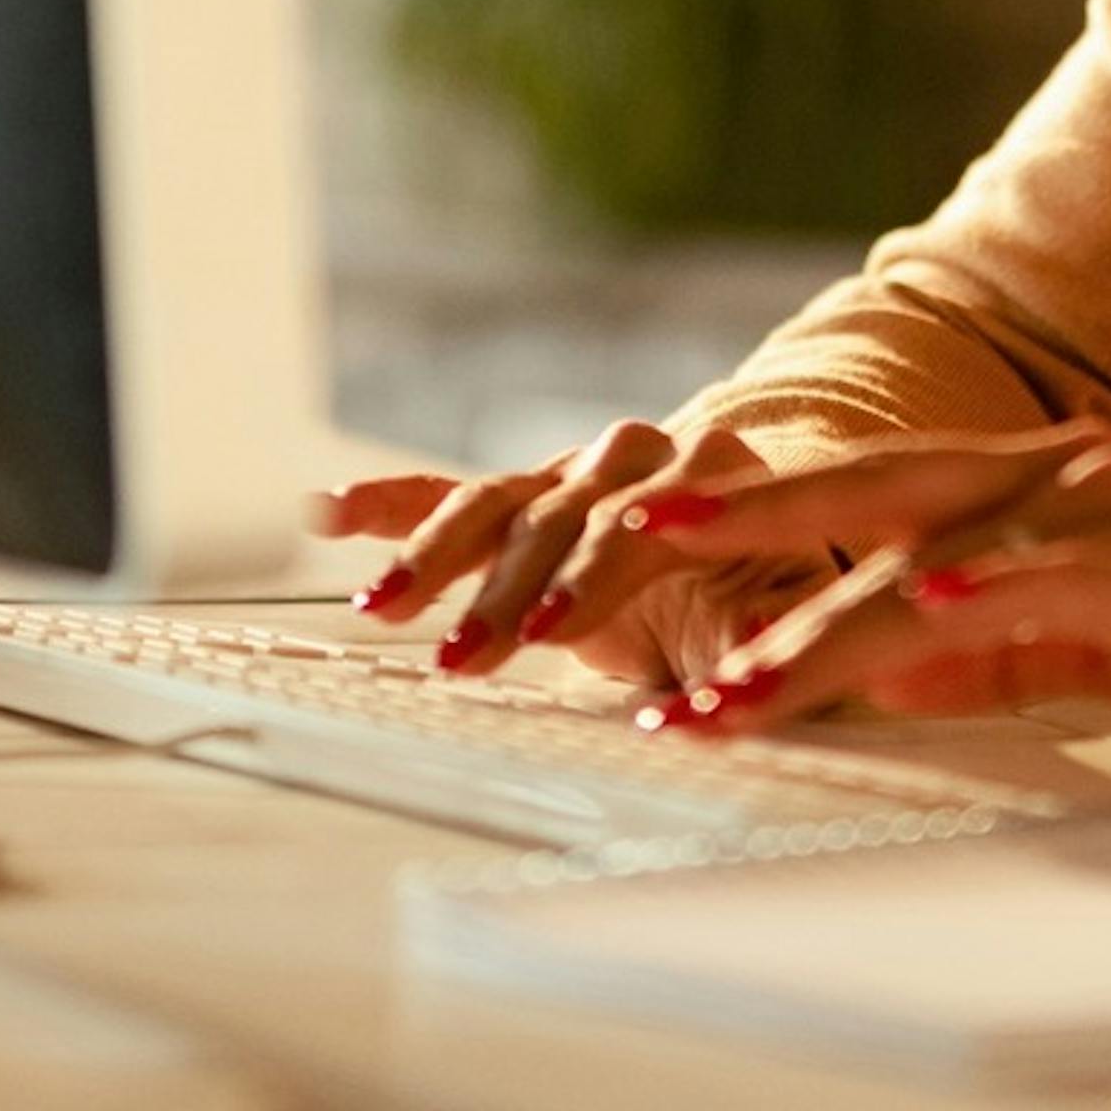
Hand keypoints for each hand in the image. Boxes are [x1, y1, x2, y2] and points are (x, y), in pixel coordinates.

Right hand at [308, 417, 806, 686]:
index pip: (641, 520)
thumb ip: (772, 627)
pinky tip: (327, 512)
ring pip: (498, 502)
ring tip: (385, 611)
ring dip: (437, 556)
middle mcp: (636, 456)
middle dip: (508, 587)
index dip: (594, 576)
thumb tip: (763, 640)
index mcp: (711, 472)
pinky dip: (390, 502)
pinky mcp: (524, 500)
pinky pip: (451, 494)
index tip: (548, 628)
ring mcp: (572, 471)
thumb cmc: (765, 594)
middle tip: (463, 654)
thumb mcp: (783, 615)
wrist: (746, 552)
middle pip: (561, 514)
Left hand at [588, 425, 1110, 788]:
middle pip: (873, 483)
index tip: (641, 544)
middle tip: (622, 545)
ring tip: (722, 677)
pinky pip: (1053, 585)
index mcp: (1049, 489)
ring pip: (936, 549)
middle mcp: (1071, 476)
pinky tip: (906, 617)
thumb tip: (861, 663)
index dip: (756, 513)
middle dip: (742, 518)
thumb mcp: (1102, 654)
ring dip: (819, 616)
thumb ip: (988, 649)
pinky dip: (974, 598)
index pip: (870, 493)